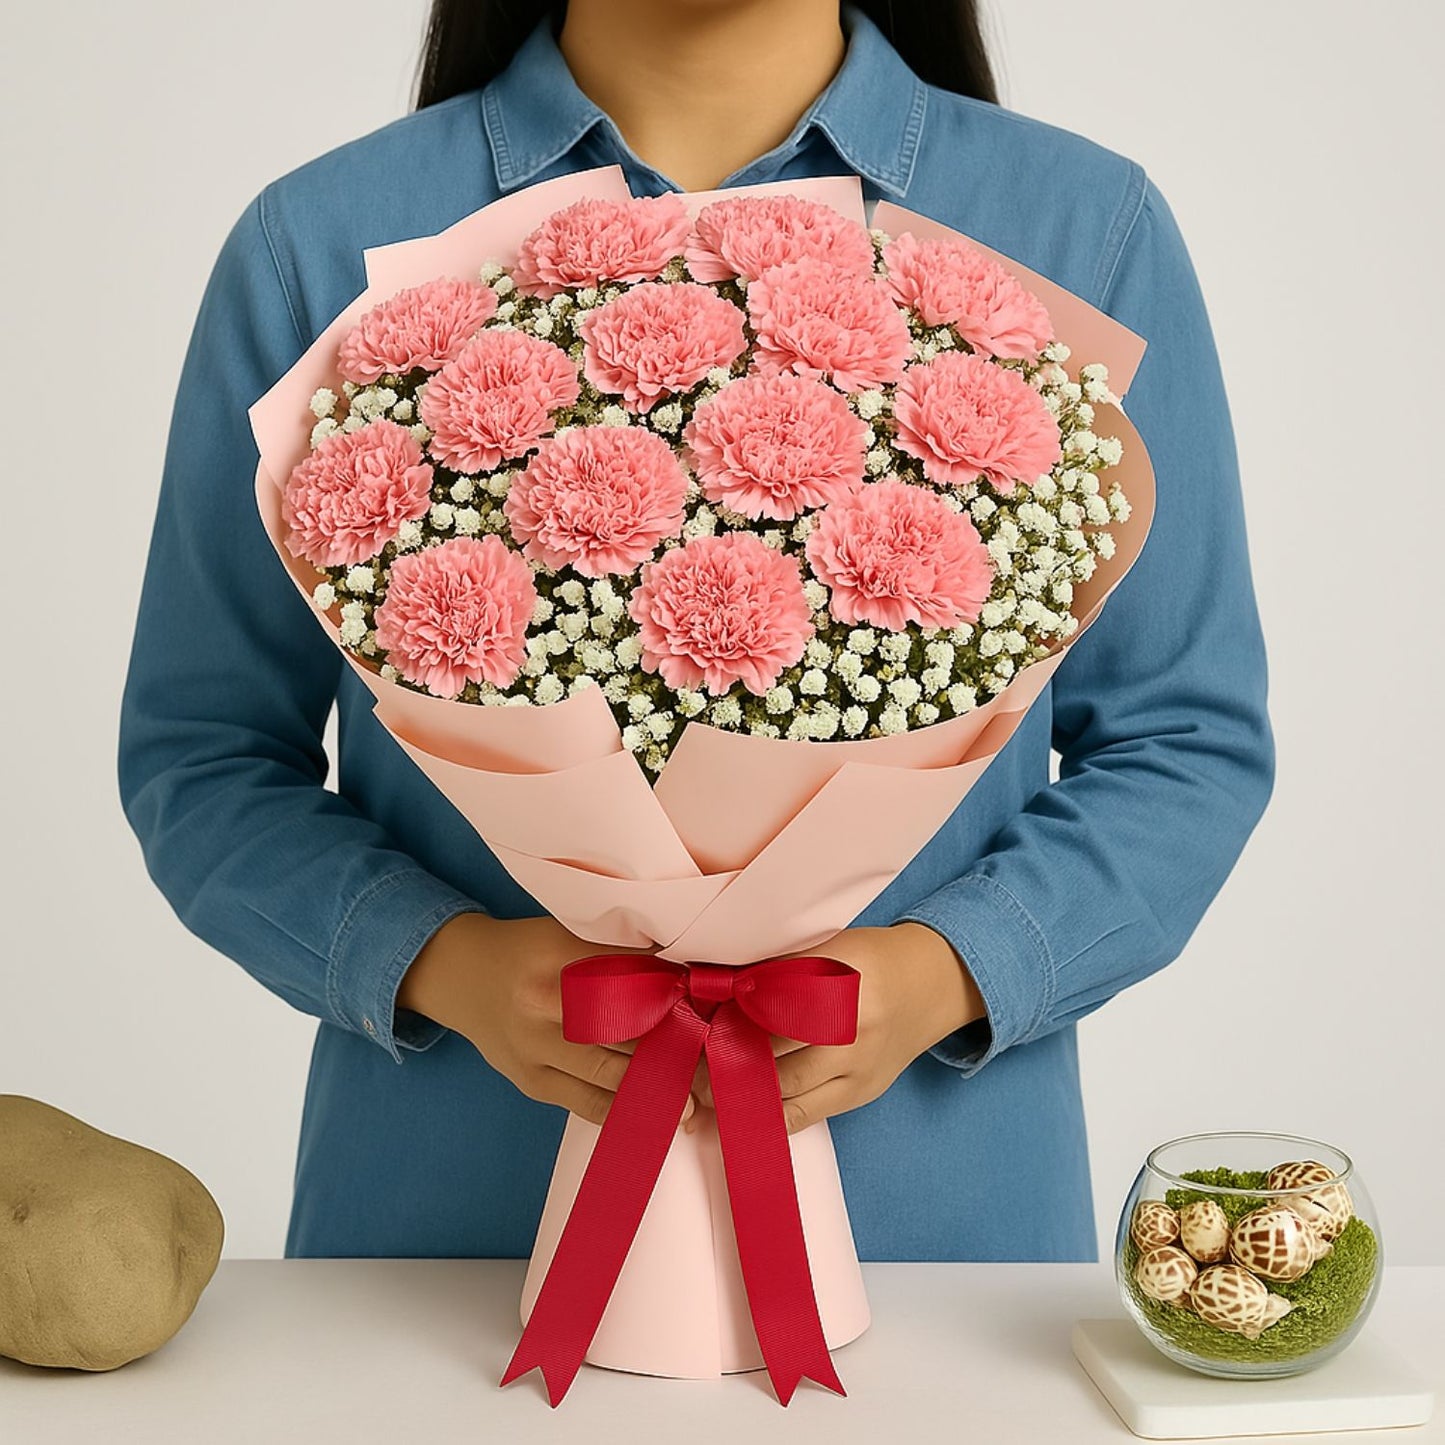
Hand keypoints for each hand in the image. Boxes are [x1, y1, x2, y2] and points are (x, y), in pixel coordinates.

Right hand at [396, 914, 692, 1129]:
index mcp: (556, 955)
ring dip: (659, 1086)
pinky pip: (587, 1103)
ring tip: (705, 1097)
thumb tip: (688, 970)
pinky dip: (627, 1110)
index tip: (717, 1006)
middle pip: (625, 1028)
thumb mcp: (566, 933)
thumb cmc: (528, 951)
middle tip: (724, 1058)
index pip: (630, 975)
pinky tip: (664, 1116)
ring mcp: (535, 1049)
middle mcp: (543, 1004)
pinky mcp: (532, 1083)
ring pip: (610, 1073)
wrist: (461, 977)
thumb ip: (617, 950)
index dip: (675, 992)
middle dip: (677, 1045)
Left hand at [686, 923, 984, 1134]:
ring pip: (785, 1091)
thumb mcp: (828, 946)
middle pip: (774, 1053)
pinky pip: (805, 1115)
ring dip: (739, 1092)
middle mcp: (853, 1030)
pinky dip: (766, 1117)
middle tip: (684, 1061)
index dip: (728, 1016)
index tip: (693, 1022)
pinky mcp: (860, 1095)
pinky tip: (733, 1115)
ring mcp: (859, 1069)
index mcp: (843, 981)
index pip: (771, 1005)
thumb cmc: (871, 959)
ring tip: (697, 1092)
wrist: (933, 985)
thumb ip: (778, 967)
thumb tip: (715, 986)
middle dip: (725, 1060)